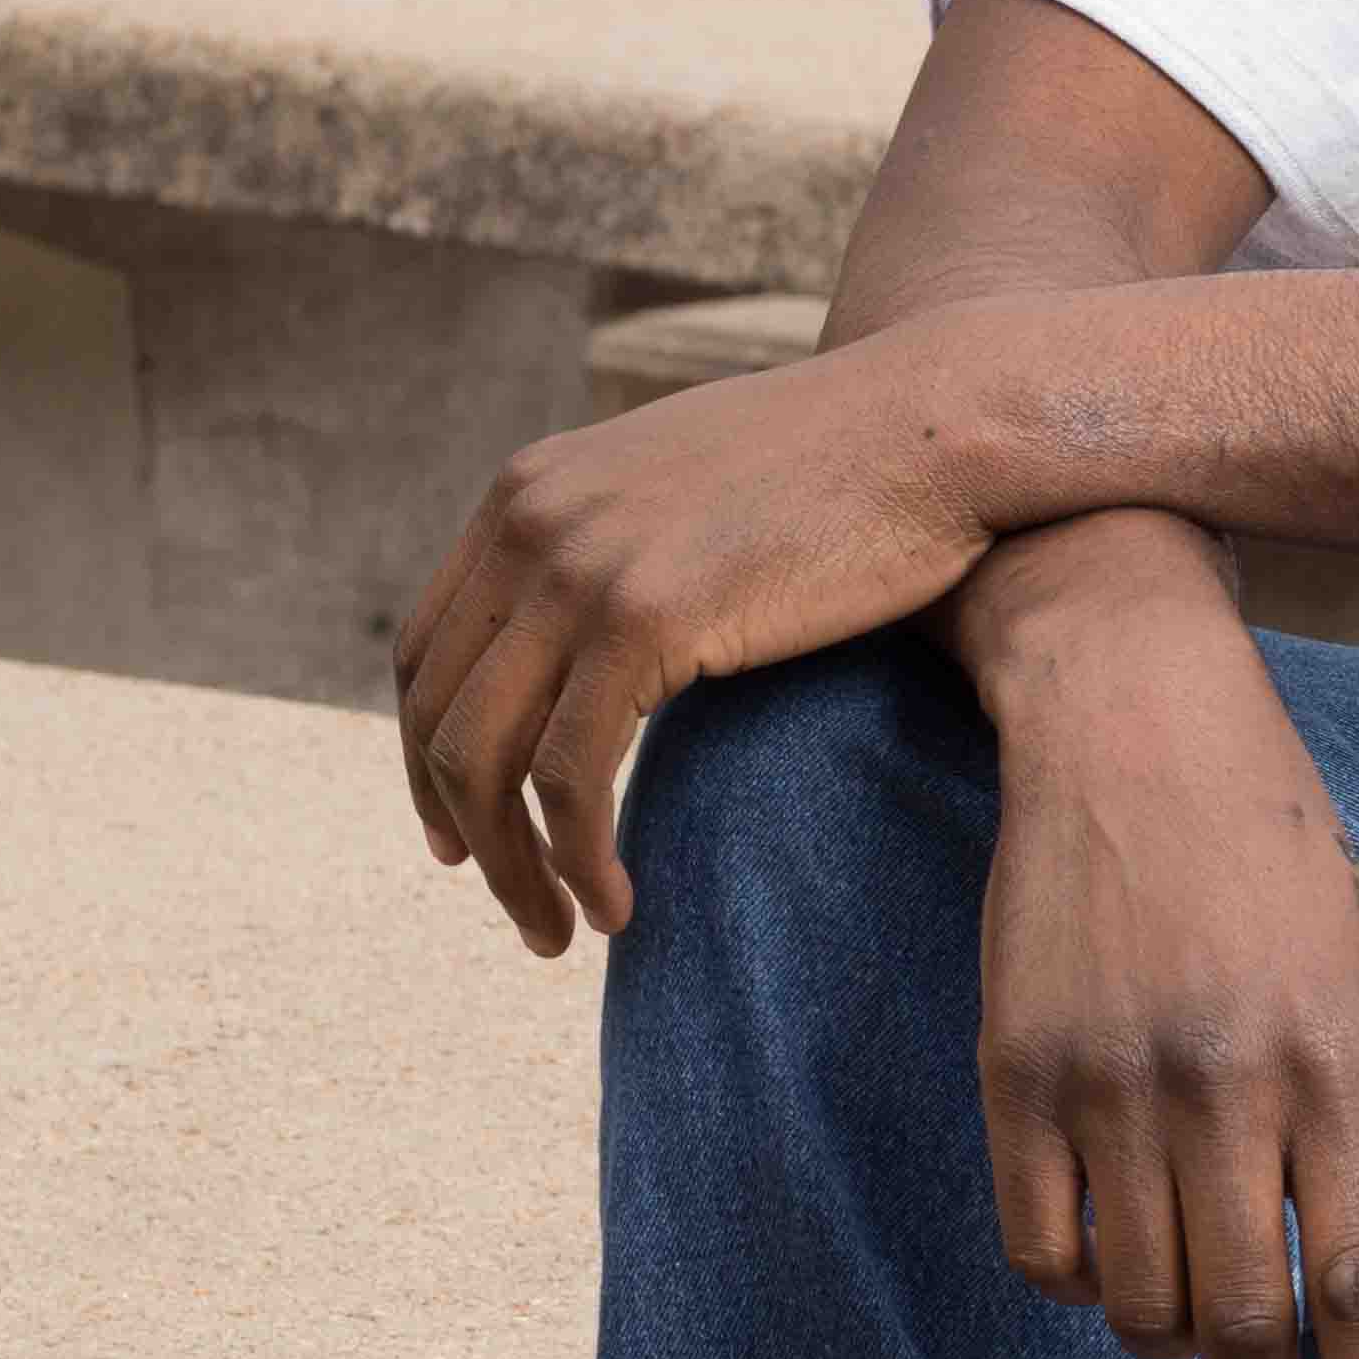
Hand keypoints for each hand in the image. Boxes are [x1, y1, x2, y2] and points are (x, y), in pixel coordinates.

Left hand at [398, 349, 999, 952]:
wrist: (934, 425)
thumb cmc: (845, 469)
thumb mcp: (688, 488)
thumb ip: (620, 545)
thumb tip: (601, 638)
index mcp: (528, 489)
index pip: (424, 653)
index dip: (426, 761)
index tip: (462, 837)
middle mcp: (531, 521)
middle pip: (438, 717)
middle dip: (465, 833)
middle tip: (519, 910)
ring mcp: (579, 566)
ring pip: (487, 762)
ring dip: (513, 870)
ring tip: (559, 933)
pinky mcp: (645, 618)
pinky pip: (570, 779)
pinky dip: (578, 861)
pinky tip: (617, 905)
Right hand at [969, 546, 1358, 1358]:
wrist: (1135, 728)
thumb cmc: (1277, 862)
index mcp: (1334, 1063)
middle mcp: (1224, 1082)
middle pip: (1243, 1317)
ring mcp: (1110, 1079)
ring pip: (1132, 1301)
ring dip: (1169, 1343)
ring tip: (1192, 1318)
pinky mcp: (1015, 1066)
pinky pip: (1038, 1246)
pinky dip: (1078, 1285)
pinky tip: (1109, 1257)